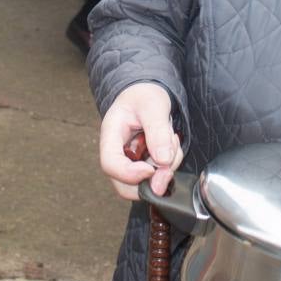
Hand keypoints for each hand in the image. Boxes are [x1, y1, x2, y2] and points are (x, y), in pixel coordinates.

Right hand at [98, 83, 183, 200]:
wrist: (147, 95)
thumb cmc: (144, 96)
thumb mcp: (153, 105)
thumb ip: (158, 130)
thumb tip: (163, 160)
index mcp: (110, 135)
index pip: (110, 165)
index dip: (130, 174)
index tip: (151, 169)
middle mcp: (117, 154)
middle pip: (125, 185)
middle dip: (152, 180)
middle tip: (169, 162)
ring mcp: (130, 163)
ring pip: (146, 183)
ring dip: (166, 167)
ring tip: (170, 139)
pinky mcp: (144, 166)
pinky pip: (158, 176)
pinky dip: (171, 164)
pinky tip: (170, 145)